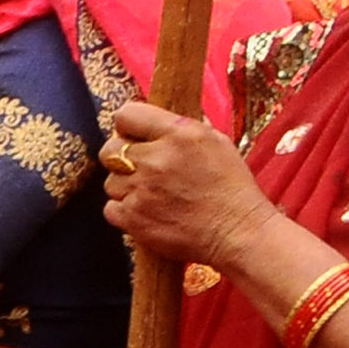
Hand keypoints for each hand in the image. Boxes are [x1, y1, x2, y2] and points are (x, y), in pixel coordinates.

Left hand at [97, 98, 278, 276]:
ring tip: (154, 195)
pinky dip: (125, 212)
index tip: (136, 138)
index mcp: (179, 133)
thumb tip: (151, 123)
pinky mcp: (133, 218)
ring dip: (126, 187)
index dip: (128, 127)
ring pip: (111, 182)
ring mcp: (141, 189)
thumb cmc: (231, 188)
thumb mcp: (215, 142)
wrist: (239, 232)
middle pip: (110, 149)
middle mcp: (156, 158)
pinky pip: (110, 208)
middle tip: (143, 169)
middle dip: (122, 158)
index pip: (126, 115)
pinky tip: (149, 212)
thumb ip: (178, 129)